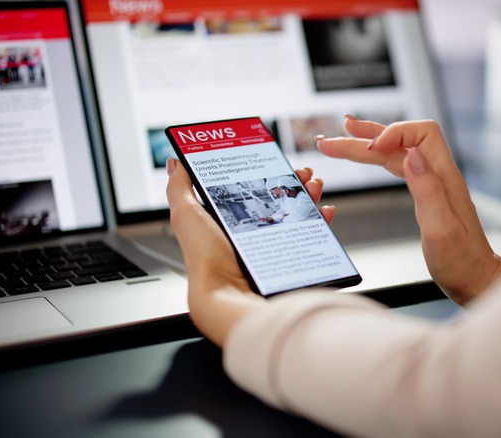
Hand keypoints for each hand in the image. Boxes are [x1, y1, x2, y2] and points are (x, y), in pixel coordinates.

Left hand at [165, 159, 333, 344]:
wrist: (229, 295)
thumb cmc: (206, 259)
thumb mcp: (186, 215)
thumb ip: (179, 187)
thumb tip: (175, 162)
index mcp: (229, 223)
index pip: (251, 191)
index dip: (265, 173)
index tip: (277, 159)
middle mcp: (252, 235)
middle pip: (278, 200)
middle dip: (292, 182)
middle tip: (301, 172)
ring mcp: (273, 249)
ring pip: (297, 215)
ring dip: (309, 196)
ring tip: (314, 185)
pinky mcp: (292, 262)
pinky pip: (312, 238)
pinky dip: (321, 222)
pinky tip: (324, 211)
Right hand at [317, 116, 500, 302]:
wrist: (475, 278)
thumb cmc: (461, 260)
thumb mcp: (442, 230)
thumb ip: (427, 190)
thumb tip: (412, 155)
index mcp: (445, 177)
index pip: (422, 133)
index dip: (394, 133)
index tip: (370, 148)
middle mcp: (438, 174)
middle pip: (400, 141)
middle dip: (364, 137)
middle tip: (330, 141)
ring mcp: (431, 182)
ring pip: (395, 153)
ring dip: (364, 145)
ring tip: (336, 142)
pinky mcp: (424, 193)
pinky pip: (396, 167)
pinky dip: (376, 160)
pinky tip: (365, 156)